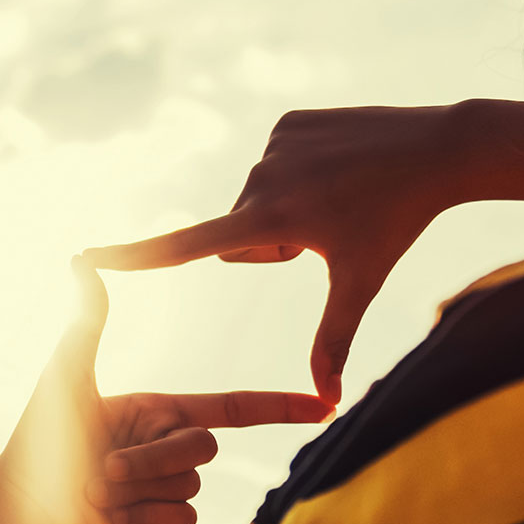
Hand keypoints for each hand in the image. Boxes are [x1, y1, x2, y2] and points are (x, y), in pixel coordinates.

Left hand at [0, 256, 331, 523]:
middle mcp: (166, 449)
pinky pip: (182, 521)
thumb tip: (82, 260)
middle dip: (154, 457)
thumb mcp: (66, 378)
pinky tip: (112, 521)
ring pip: (191, 484)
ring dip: (139, 488)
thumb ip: (87, 323)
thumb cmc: (38, 444)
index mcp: (157, 412)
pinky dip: (146, 521)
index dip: (279, 406)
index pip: (232, 408)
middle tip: (102, 467)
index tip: (325, 404)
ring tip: (96, 491)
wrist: (20, 518)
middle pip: (204, 446)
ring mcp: (165, 492)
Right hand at [83, 105, 459, 403]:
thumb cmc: (396, 223)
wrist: (436, 150)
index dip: (135, 256)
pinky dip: (300, 175)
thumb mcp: (360, 283)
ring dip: (287, 211)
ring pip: (259, 200)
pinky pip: (276, 166)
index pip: (189, 245)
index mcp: (270, 217)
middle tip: (328, 231)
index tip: (87, 257)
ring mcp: (274, 143)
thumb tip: (328, 402)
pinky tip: (340, 170)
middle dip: (272, 245)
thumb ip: (334, 341)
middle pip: (241, 235)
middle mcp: (260, 176)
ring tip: (339, 199)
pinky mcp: (288, 121)